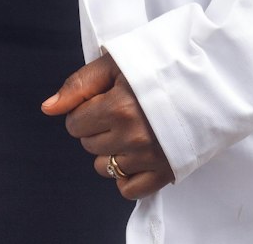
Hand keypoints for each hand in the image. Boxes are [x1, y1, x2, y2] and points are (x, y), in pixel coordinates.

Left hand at [41, 52, 174, 199]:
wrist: (204, 77)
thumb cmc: (159, 65)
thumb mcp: (116, 63)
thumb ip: (78, 85)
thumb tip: (48, 108)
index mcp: (119, 106)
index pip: (75, 123)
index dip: (83, 110)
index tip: (101, 100)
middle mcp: (133, 135)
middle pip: (89, 145)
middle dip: (96, 129)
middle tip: (119, 111)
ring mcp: (149, 157)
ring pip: (105, 168)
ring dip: (111, 151)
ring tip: (130, 129)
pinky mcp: (164, 172)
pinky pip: (127, 189)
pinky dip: (127, 175)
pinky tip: (136, 153)